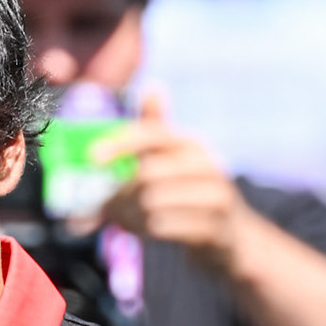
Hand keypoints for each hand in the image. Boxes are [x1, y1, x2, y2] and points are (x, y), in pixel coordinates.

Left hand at [95, 93, 249, 273]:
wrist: (232, 238)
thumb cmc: (192, 193)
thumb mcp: (178, 159)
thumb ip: (157, 131)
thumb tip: (153, 86)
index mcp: (192, 145)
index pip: (154, 134)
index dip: (122, 143)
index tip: (93, 158)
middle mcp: (207, 166)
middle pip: (147, 173)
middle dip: (120, 193)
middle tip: (108, 207)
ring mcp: (215, 198)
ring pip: (152, 203)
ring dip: (130, 214)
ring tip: (128, 220)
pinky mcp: (213, 228)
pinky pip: (164, 228)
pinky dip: (145, 231)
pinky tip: (146, 231)